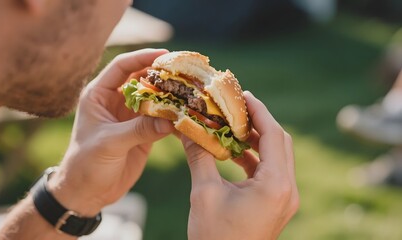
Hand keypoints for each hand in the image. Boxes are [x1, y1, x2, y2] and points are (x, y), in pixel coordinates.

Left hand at [48, 49, 173, 215]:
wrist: (87, 193)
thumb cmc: (86, 164)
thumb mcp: (109, 143)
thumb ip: (139, 129)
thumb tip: (171, 120)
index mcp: (99, 95)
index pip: (122, 67)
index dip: (142, 57)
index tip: (165, 54)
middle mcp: (116, 102)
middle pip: (142, 80)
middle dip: (163, 75)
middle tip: (186, 70)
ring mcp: (131, 117)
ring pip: (155, 99)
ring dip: (172, 96)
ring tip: (193, 90)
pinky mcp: (143, 133)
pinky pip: (161, 120)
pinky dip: (175, 117)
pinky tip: (189, 115)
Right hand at [182, 91, 298, 239]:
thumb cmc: (214, 237)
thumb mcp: (204, 193)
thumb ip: (199, 156)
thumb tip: (185, 128)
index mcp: (275, 185)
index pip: (274, 135)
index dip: (259, 111)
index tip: (242, 95)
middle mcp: (288, 190)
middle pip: (281, 142)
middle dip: (259, 122)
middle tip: (237, 107)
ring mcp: (285, 199)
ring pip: (278, 156)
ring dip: (258, 139)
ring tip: (234, 125)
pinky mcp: (277, 204)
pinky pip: (271, 172)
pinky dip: (255, 158)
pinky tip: (235, 151)